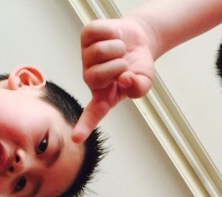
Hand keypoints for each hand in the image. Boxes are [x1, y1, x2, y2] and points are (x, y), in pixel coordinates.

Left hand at [73, 17, 156, 142]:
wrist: (139, 39)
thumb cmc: (138, 66)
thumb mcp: (144, 82)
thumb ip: (138, 88)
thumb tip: (124, 79)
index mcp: (104, 95)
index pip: (94, 113)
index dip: (85, 125)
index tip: (77, 138)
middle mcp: (91, 78)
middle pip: (96, 76)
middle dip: (117, 66)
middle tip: (124, 63)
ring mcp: (86, 57)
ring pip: (98, 52)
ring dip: (117, 47)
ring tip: (121, 49)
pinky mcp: (85, 37)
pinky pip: (97, 32)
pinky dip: (112, 31)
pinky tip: (114, 35)